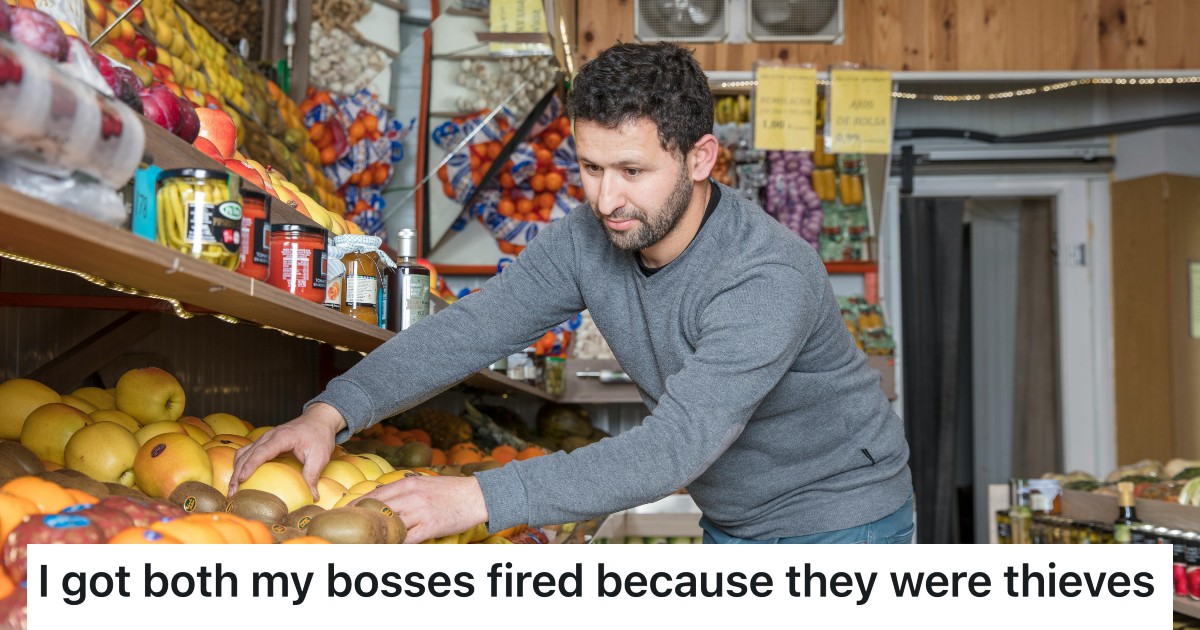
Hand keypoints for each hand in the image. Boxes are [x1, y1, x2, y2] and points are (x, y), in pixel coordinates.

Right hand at [228, 402, 346, 499]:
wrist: (319, 419)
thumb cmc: (320, 435)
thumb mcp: (320, 455)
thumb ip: (313, 475)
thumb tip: (312, 496)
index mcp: (282, 437)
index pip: (261, 451)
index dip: (250, 465)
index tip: (241, 479)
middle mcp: (269, 436)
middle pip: (247, 454)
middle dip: (237, 473)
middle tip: (232, 493)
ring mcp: (265, 438)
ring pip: (243, 452)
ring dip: (235, 469)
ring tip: (233, 488)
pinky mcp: (264, 442)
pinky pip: (247, 452)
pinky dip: (240, 464)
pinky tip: (240, 477)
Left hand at [359, 475, 488, 543]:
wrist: (477, 496)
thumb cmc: (451, 490)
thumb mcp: (425, 483)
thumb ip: (405, 489)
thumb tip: (385, 497)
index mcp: (408, 483)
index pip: (376, 495)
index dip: (358, 505)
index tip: (347, 513)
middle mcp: (412, 496)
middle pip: (378, 510)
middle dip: (362, 520)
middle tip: (350, 531)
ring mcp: (421, 512)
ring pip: (390, 526)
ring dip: (378, 535)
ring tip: (365, 543)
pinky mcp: (430, 526)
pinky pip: (407, 539)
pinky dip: (396, 545)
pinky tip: (388, 549)